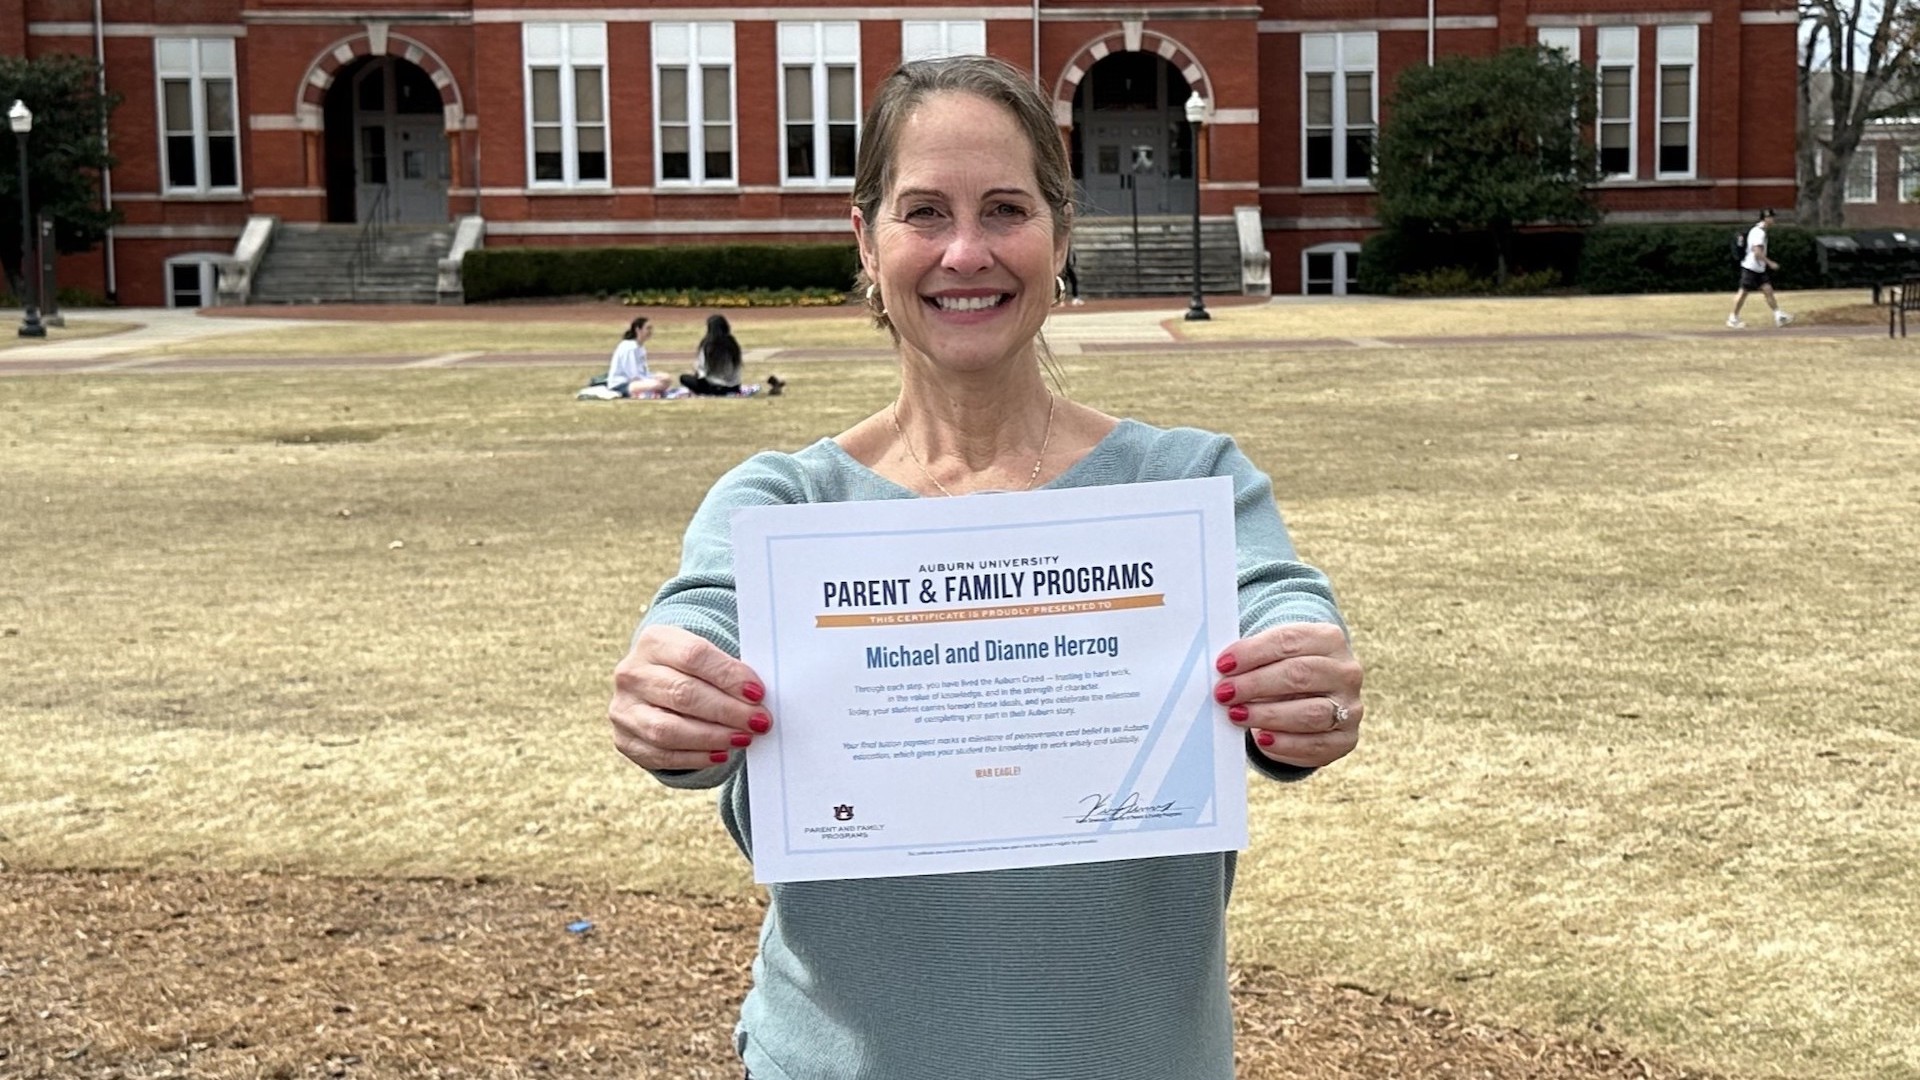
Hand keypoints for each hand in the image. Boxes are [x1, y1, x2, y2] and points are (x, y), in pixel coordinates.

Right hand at [609, 624, 771, 770]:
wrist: (654, 683)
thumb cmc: (690, 670)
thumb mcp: (703, 656)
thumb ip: (727, 671)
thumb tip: (757, 698)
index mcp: (654, 641)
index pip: (694, 656)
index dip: (728, 675)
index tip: (757, 693)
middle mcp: (632, 673)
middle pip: (683, 693)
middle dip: (727, 711)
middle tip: (758, 721)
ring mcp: (624, 708)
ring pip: (668, 729)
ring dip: (712, 737)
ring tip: (742, 738)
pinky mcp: (625, 739)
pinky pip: (662, 754)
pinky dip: (695, 757)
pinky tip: (720, 753)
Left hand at [1212, 622, 1361, 769]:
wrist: (1313, 697)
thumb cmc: (1282, 670)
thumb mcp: (1273, 655)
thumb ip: (1252, 658)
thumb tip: (1221, 670)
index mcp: (1329, 639)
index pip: (1290, 641)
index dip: (1253, 653)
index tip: (1223, 665)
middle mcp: (1347, 672)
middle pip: (1300, 675)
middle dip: (1256, 684)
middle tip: (1225, 693)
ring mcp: (1351, 707)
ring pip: (1310, 713)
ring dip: (1268, 715)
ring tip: (1237, 715)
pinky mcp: (1345, 739)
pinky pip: (1315, 745)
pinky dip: (1285, 744)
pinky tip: (1261, 739)